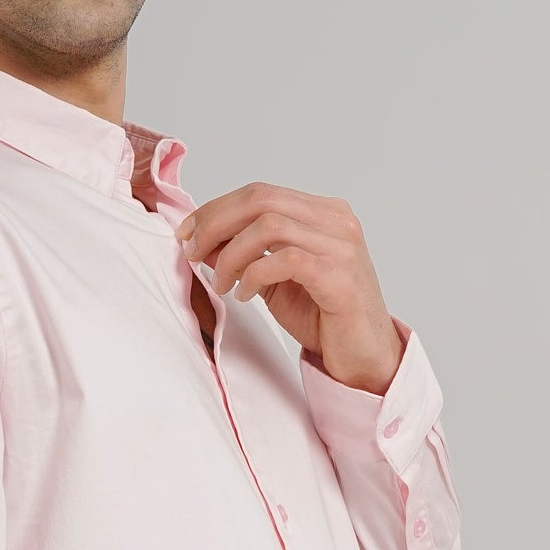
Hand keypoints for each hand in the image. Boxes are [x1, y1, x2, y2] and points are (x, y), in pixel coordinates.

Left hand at [177, 182, 406, 394]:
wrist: (363, 357)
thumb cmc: (322, 317)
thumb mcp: (272, 280)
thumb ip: (243, 254)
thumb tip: (200, 239)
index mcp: (322, 213)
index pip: (259, 193)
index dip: (215, 210)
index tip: (186, 234)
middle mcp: (335, 221)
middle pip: (260, 199)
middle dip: (215, 224)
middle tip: (192, 253)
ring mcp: (341, 246)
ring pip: (269, 225)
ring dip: (231, 254)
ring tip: (221, 284)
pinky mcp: (340, 276)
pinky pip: (285, 260)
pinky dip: (254, 275)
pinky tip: (245, 295)